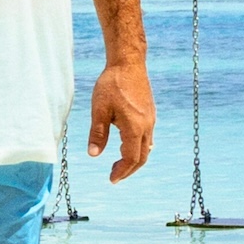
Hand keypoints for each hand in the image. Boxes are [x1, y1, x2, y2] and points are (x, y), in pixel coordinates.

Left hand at [89, 60, 154, 182]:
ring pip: (146, 148)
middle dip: (128, 170)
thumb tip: (93, 155)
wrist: (129, 64)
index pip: (131, 158)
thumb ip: (97, 133)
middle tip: (115, 177)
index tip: (111, 180)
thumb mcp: (99, 110)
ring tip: (119, 166)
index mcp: (135, 127)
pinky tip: (131, 148)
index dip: (121, 171)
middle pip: (142, 157)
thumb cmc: (111, 84)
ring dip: (134, 160)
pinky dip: (139, 148)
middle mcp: (147, 126)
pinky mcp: (150, 114)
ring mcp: (150, 120)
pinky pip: (148, 137)